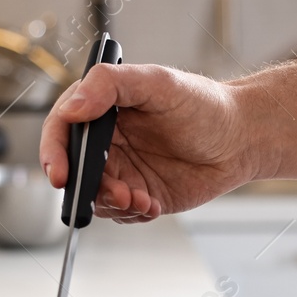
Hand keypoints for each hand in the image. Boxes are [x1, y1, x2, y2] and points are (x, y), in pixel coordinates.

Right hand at [37, 63, 257, 222]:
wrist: (242, 138)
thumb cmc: (204, 104)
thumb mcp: (158, 82)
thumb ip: (110, 85)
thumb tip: (73, 107)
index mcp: (102, 109)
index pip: (63, 129)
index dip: (54, 152)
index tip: (61, 174)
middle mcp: (107, 141)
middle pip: (75, 170)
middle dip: (88, 188)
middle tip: (118, 192)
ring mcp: (122, 170)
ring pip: (95, 196)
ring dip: (113, 204)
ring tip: (140, 199)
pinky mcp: (140, 195)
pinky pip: (121, 213)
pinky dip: (132, 214)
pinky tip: (152, 205)